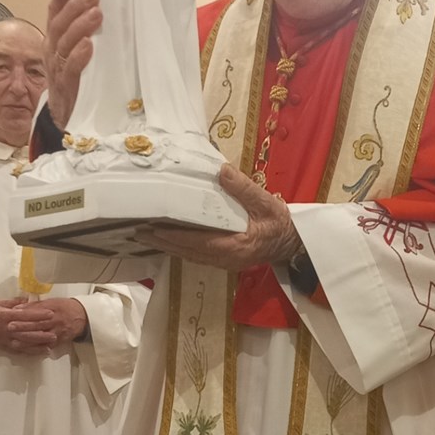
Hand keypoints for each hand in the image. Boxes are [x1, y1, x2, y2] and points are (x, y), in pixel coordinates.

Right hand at [0, 297, 53, 355]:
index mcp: (4, 315)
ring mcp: (3, 338)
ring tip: (50, 345)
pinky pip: (16, 350)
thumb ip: (12, 303)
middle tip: (55, 333)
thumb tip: (26, 301)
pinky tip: (37, 353)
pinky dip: (27, 352)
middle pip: (27, 331)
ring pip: (23, 343)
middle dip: (42, 332)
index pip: (25, 315)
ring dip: (37, 345)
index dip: (39, 315)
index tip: (50, 314)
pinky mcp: (0, 345)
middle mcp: (5, 328)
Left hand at [7, 297, 87, 348]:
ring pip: (41, 337)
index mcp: (53, 308)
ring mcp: (58, 332)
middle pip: (38, 324)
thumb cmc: (65, 307)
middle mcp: (55, 320)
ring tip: (15, 342)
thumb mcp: (51, 302)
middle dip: (23, 326)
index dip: (25, 313)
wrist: (82, 317)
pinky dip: (36, 348)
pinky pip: (46, 346)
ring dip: (28, 340)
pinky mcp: (59, 341)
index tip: (13, 313)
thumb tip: (18, 307)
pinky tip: (27, 350)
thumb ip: (35, 306)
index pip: (37, 311)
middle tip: (10, 327)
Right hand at [43, 0, 101, 130]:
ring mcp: (57, 70)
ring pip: (64, 43)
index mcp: (55, 41)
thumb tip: (103, 8)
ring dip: (80, 26)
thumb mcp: (79, 54)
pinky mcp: (65, 88)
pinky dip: (78, 57)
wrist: (65, 120)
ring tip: (95, 13)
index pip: (54, 11)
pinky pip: (70, 69)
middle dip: (74, 7)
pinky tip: (88, 46)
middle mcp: (52, 52)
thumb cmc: (76, 83)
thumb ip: (85, 33)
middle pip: (59, 24)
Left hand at [139, 165, 301, 270]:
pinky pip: (197, 256)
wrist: (294, 243)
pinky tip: (169, 240)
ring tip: (148, 236)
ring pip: (190, 256)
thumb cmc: (280, 223)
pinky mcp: (225, 261)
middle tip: (140, 232)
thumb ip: (244, 188)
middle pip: (188, 252)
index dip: (175, 237)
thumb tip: (222, 171)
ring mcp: (225, 262)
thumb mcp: (266, 202)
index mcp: (236, 246)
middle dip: (163, 242)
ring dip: (169, 246)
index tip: (155, 228)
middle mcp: (226, 259)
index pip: (198, 242)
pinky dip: (181, 248)